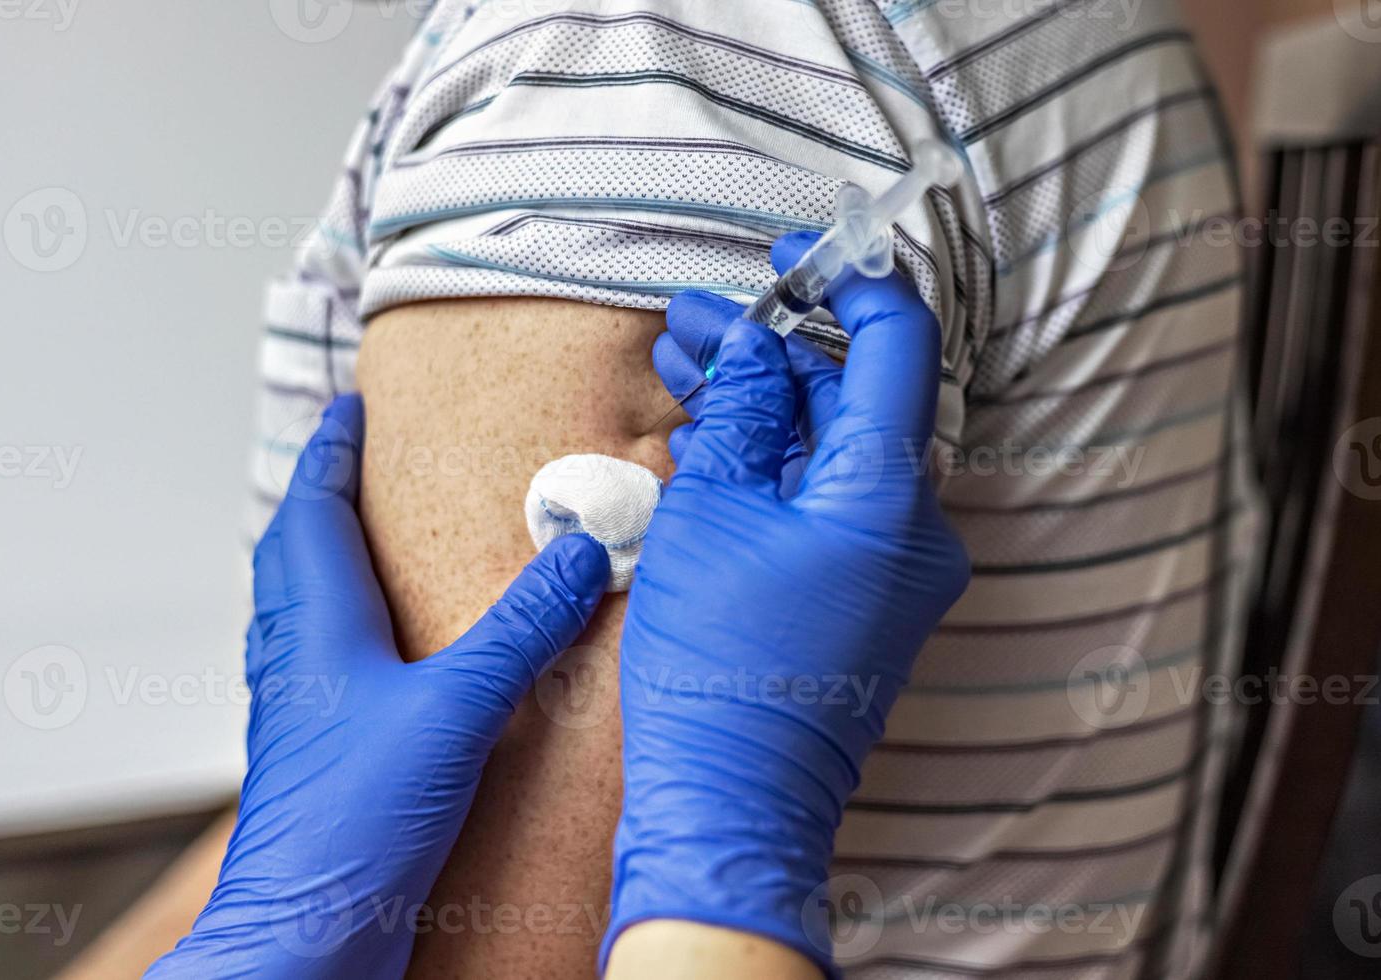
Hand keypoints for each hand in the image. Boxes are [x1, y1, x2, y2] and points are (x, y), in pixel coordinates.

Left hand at [148, 394, 609, 978]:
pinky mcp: (323, 753)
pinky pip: (326, 662)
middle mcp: (298, 657)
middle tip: (357, 460)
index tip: (349, 406)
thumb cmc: (351, 823)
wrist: (303, 933)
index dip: (331, 451)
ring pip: (304, 607)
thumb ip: (520, 629)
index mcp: (316, 624)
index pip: (312, 508)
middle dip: (324, 495)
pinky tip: (392, 656)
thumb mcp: (456, 710)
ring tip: (372, 541)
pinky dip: (351, 628)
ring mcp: (304, 708)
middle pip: (296, 550)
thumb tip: (577, 551)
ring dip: (329, 559)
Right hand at [605, 233, 970, 972]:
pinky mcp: (858, 595)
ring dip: (762, 408)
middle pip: (853, 399)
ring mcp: (890, 566)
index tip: (794, 258)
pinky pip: (822, 506)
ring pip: (829, 453)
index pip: (897, 344)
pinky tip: (703, 442)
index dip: (848, 282)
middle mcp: (912, 527)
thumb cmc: (718, 667)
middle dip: (774, 350)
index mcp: (889, 495)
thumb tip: (753, 348)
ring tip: (681, 368)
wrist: (729, 802)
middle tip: (695, 321)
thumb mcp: (711, 514)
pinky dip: (770, 469)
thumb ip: (742, 412)